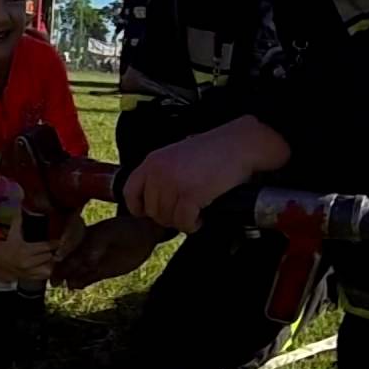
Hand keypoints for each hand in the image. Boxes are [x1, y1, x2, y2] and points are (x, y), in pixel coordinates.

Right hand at [0, 216, 56, 283]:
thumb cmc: (10, 243)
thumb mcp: (14, 231)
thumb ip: (18, 219)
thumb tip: (20, 204)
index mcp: (25, 250)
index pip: (45, 247)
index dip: (54, 244)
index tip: (60, 241)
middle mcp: (27, 262)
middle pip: (48, 257)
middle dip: (53, 252)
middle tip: (60, 247)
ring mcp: (29, 271)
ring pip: (48, 267)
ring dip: (52, 261)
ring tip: (54, 255)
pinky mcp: (31, 277)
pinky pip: (45, 275)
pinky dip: (48, 269)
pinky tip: (49, 263)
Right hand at [51, 216, 161, 289]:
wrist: (144, 236)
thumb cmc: (126, 229)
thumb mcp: (110, 232)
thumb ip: (97, 244)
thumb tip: (86, 259)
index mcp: (84, 236)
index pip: (67, 247)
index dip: (57, 255)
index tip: (50, 262)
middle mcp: (85, 249)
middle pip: (68, 261)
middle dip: (59, 269)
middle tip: (51, 278)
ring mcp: (93, 261)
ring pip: (76, 271)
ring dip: (68, 277)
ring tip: (60, 284)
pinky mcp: (102, 271)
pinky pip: (88, 278)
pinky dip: (80, 283)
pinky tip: (74, 287)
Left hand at [123, 115, 289, 232]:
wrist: (239, 144)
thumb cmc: (213, 151)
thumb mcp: (176, 156)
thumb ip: (161, 175)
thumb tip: (154, 205)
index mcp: (152, 161)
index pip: (129, 193)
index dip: (140, 208)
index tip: (155, 213)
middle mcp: (157, 172)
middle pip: (151, 211)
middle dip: (169, 216)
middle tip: (185, 211)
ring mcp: (172, 183)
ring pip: (167, 219)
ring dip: (182, 221)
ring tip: (196, 211)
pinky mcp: (190, 195)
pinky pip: (184, 222)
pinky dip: (194, 224)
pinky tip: (202, 216)